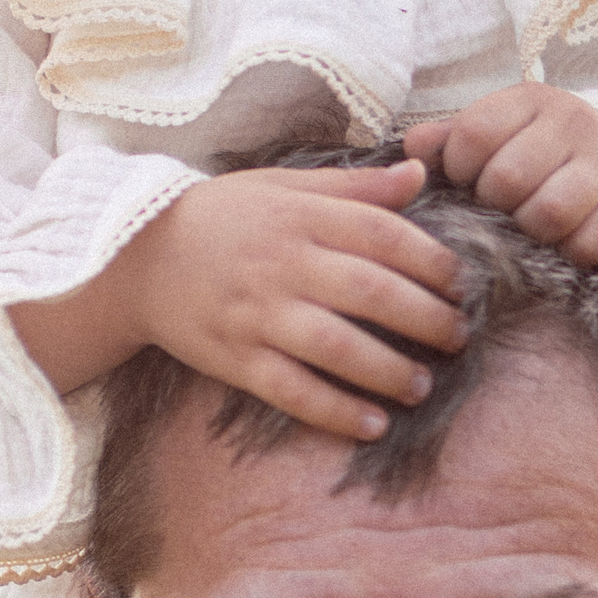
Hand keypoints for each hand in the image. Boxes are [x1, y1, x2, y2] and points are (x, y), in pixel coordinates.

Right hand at [119, 161, 467, 442]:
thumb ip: (354, 186)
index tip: (462, 284)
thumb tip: (419, 173)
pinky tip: (372, 425)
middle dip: (425, 319)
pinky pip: (292, 391)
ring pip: (335, 347)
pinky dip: (334, 411)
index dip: (431, 261)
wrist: (136, 257)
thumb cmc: (221, 217)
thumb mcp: (283, 186)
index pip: (382, 235)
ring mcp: (257, 315)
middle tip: (459, 338)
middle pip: (369, 292)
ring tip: (422, 386)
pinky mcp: (235, 359)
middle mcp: (282, 265)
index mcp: (300, 217)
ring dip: (387, 370)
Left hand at [400, 87, 597, 265]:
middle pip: (508, 179)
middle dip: (493, 206)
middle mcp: (573, 120)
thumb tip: (414, 149)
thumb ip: (448, 141)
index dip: (458, 169)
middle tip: (499, 212)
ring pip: (550, 213)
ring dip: (530, 233)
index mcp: (528, 100)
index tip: (466, 181)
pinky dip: (570, 254)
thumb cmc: (535, 154)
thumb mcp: (493, 136)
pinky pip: (588, 243)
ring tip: (529, 229)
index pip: (474, 133)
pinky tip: (564, 243)